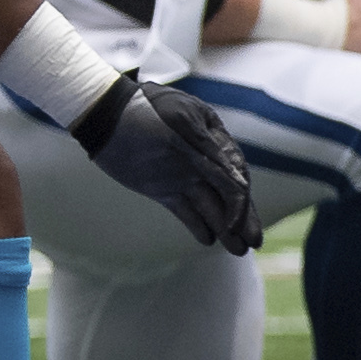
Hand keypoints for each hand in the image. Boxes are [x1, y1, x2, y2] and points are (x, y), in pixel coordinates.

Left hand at [73, 71, 260, 253]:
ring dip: (225, 227)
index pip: (235, 177)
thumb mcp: (182, 121)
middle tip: (254, 243)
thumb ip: (210, 149)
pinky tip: (207, 240)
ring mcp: (184, 176)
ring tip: (238, 250)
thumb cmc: (147, 109)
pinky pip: (185, 210)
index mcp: (215, 141)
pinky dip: (196, 225)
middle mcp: (204, 162)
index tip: (238, 224)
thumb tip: (238, 179)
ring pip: (211, 206)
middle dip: (243, 220)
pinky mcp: (163, 189)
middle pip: (229, 195)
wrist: (106, 114)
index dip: (241, 202)